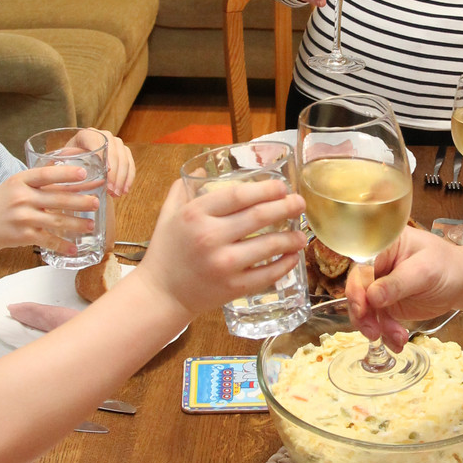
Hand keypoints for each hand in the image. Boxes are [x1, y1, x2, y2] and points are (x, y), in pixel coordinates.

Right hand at [0, 163, 98, 255]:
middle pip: (57, 198)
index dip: (66, 173)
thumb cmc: (0, 203)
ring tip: (91, 225)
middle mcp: (22, 198)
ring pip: (56, 221)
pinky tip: (73, 248)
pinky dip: (62, 245)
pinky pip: (48, 240)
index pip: (46, 174)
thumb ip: (37, 180)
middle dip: (80, 201)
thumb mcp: (14, 184)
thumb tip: (65, 169)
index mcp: (20, 181)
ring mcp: (23, 217)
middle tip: (97, 202)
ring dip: (76, 224)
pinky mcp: (24, 235)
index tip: (84, 173)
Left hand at [66, 128, 134, 196]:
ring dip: (122, 178)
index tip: (107, 171)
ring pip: (124, 158)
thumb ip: (67, 168)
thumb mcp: (62, 164)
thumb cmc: (67, 164)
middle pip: (114, 151)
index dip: (103, 155)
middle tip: (111, 190)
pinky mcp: (124, 152)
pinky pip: (131, 164)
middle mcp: (103, 135)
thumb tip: (75, 178)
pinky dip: (129, 178)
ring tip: (116, 194)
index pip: (97, 141)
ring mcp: (115, 143)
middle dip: (114, 173)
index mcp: (86, 135)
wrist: (76, 164)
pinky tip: (124, 190)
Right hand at [139, 175, 306, 316]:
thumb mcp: (168, 215)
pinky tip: (292, 257)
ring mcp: (223, 264)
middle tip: (299, 204)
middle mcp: (210, 237)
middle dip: (286, 207)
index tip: (281, 187)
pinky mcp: (232, 288)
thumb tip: (202, 167)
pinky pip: (267, 274)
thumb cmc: (166, 252)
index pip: (238, 195)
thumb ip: (183, 189)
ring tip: (301, 234)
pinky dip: (285, 265)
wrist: (160, 295)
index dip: (265, 189)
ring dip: (291, 238)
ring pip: (268, 245)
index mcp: (195, 215)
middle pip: (259, 216)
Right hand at [345, 227, 462, 349]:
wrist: (460, 282)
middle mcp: (377, 267)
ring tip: (398, 338)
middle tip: (373, 331)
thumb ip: (398, 283)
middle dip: (363, 314)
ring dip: (377, 327)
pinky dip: (386, 334)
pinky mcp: (386, 306)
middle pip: (357, 290)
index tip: (362, 308)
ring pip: (365, 310)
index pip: (361, 267)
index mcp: (383, 247)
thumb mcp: (425, 271)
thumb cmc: (446, 267)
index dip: (357, 288)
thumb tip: (372, 297)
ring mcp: (380, 287)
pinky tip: (398, 343)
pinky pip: (378, 321)